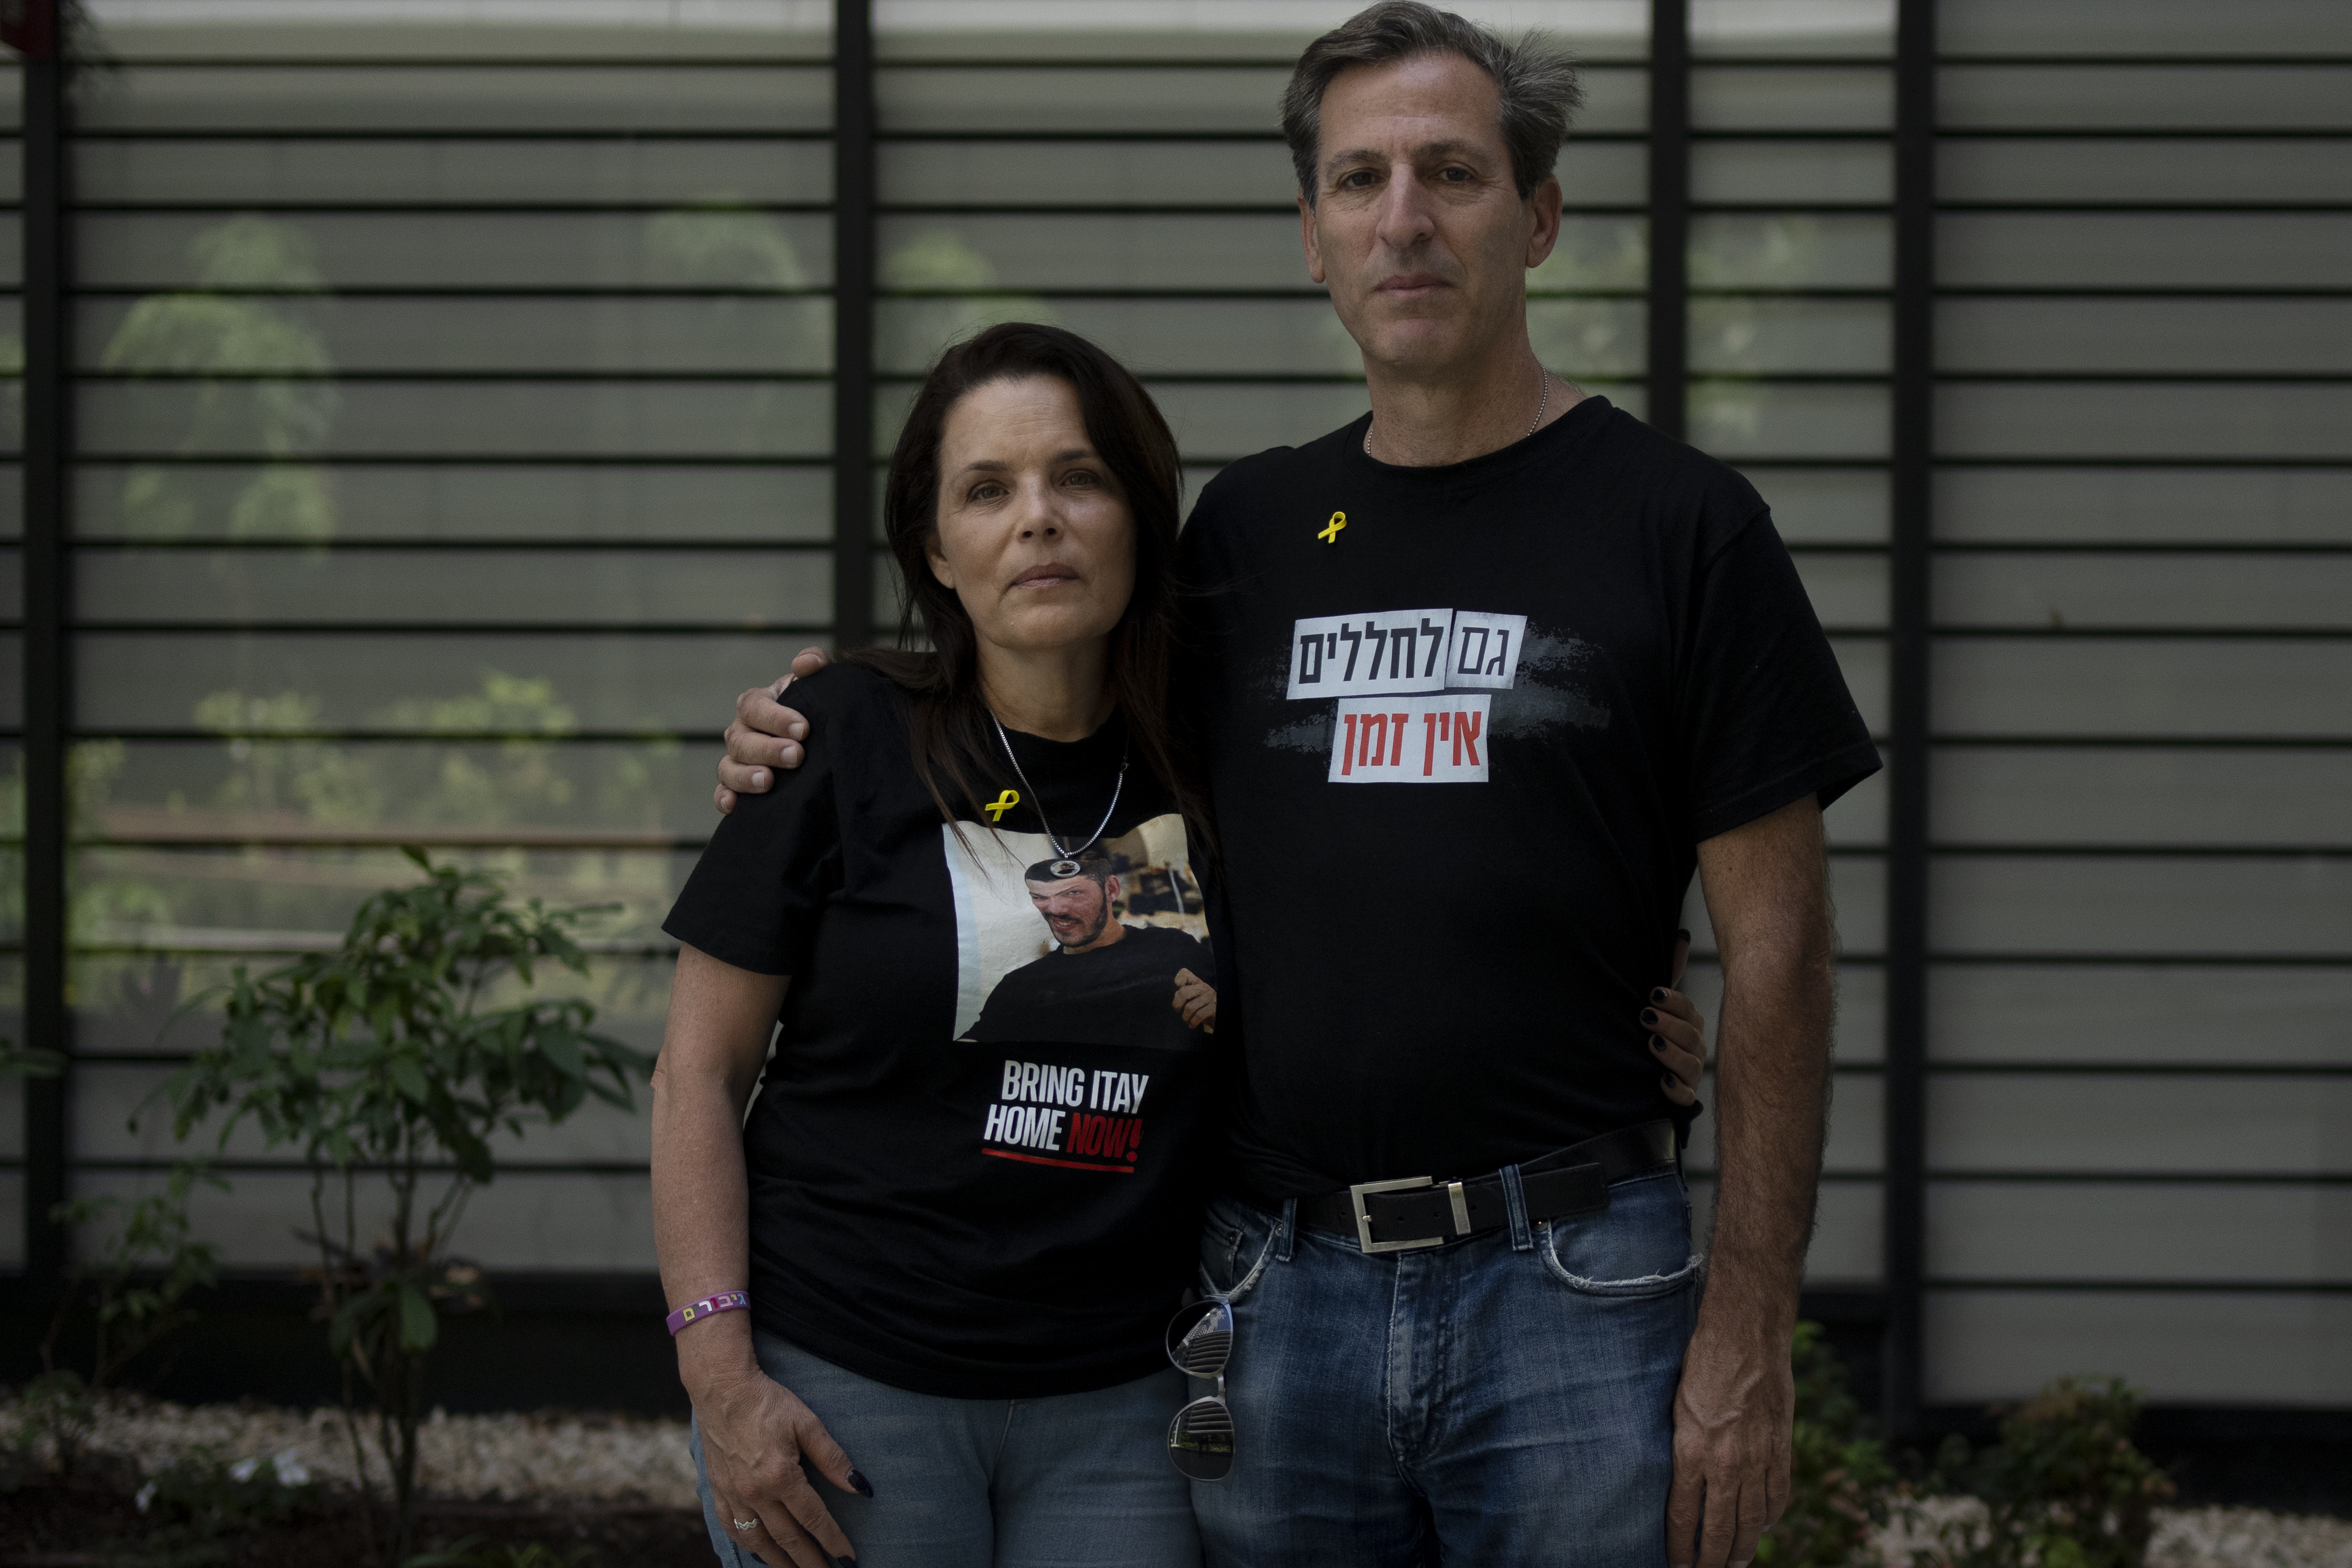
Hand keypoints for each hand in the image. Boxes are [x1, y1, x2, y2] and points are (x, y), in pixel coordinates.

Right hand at [694, 1360, 866, 1567]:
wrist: (722, 1389)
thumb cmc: (767, 1402)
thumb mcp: (807, 1424)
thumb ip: (832, 1458)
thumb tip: (859, 1486)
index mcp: (781, 1477)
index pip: (814, 1519)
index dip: (833, 1541)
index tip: (848, 1557)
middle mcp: (755, 1493)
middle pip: (788, 1538)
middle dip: (810, 1561)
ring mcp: (733, 1495)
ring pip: (759, 1541)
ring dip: (779, 1561)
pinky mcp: (718, 1491)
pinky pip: (733, 1529)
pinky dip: (748, 1545)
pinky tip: (759, 1553)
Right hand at [716, 647, 828, 814]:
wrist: (819, 738)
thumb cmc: (815, 707)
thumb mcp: (819, 683)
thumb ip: (816, 663)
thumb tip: (805, 663)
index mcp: (756, 704)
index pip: (754, 707)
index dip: (775, 718)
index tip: (803, 728)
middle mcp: (741, 731)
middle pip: (741, 740)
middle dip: (768, 749)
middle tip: (796, 756)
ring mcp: (736, 760)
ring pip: (728, 767)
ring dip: (745, 776)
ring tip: (767, 781)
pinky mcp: (736, 786)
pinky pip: (722, 792)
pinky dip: (724, 798)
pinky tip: (733, 806)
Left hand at [1171, 967, 1215, 1032]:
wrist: (1216, 1017)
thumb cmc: (1201, 1007)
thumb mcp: (1192, 999)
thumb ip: (1183, 994)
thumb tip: (1177, 995)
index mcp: (1197, 983)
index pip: (1185, 974)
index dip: (1179, 980)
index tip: (1178, 988)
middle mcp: (1204, 987)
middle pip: (1183, 992)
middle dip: (1177, 1004)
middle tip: (1178, 1010)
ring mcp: (1210, 997)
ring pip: (1190, 1007)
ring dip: (1185, 1017)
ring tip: (1186, 1019)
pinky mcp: (1214, 1007)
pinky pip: (1198, 1015)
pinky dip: (1193, 1022)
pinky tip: (1192, 1024)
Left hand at [1645, 928, 1708, 1105]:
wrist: (1633, 1077)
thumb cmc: (1649, 1033)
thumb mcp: (1655, 1003)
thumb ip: (1669, 974)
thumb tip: (1682, 935)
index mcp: (1689, 1023)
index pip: (1687, 1010)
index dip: (1673, 1002)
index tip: (1652, 994)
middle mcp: (1694, 1048)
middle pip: (1692, 1036)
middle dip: (1669, 1025)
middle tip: (1645, 1017)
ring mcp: (1690, 1074)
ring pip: (1692, 1065)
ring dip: (1672, 1055)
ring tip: (1652, 1045)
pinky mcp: (1682, 1098)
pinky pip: (1687, 1097)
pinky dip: (1677, 1091)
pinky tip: (1663, 1082)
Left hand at [1666, 1315, 1792, 1567]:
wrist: (1746, 1332)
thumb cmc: (1701, 1361)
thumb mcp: (1674, 1404)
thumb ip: (1680, 1446)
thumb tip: (1679, 1478)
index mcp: (1691, 1450)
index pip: (1683, 1517)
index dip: (1680, 1549)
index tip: (1676, 1566)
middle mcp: (1726, 1461)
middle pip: (1720, 1529)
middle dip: (1711, 1560)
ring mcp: (1758, 1457)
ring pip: (1752, 1520)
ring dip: (1743, 1546)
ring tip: (1734, 1563)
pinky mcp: (1782, 1446)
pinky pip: (1778, 1494)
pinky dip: (1771, 1516)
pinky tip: (1763, 1526)